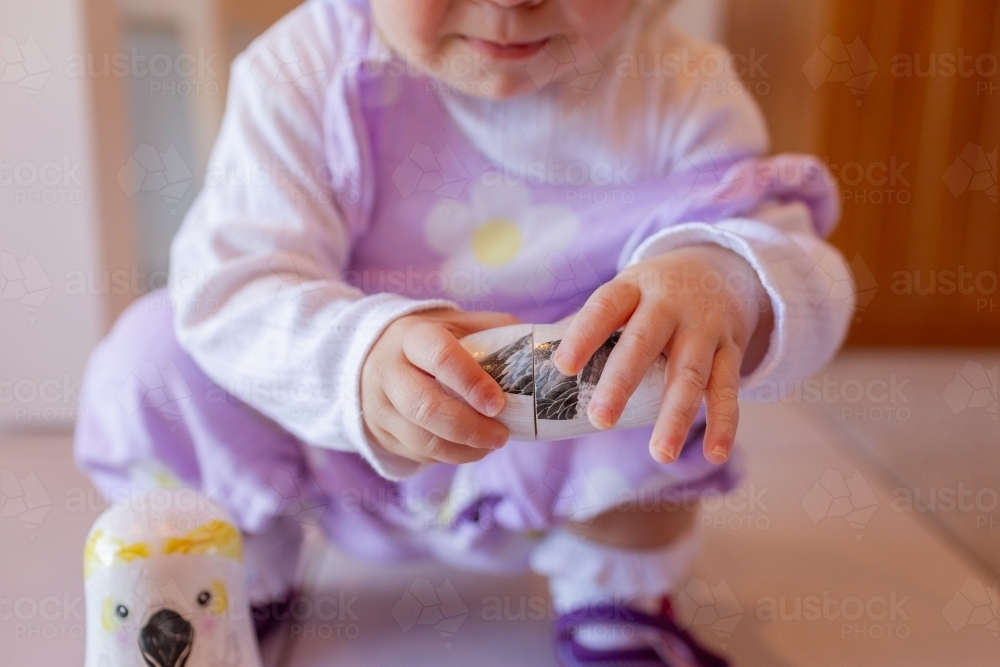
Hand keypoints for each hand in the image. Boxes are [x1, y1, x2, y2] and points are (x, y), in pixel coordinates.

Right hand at [361, 309, 519, 464]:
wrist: (370, 356)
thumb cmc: (428, 342)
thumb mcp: (456, 325)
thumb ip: (495, 332)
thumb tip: (538, 350)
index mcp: (412, 337)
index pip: (440, 358)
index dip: (472, 382)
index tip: (499, 404)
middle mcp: (389, 371)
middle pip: (426, 407)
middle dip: (469, 427)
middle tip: (502, 435)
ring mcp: (380, 406)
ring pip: (421, 439)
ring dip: (463, 450)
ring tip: (491, 444)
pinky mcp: (380, 434)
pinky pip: (417, 454)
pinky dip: (449, 456)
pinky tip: (470, 448)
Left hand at [553, 245, 773, 464]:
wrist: (721, 266)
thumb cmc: (653, 293)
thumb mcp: (625, 291)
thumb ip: (590, 325)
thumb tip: (533, 362)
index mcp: (633, 287)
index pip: (604, 308)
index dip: (583, 335)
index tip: (562, 368)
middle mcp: (670, 304)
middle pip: (643, 343)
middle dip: (621, 383)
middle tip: (599, 421)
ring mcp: (704, 327)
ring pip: (689, 373)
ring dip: (675, 416)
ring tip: (661, 454)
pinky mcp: (732, 349)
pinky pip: (728, 389)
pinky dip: (724, 423)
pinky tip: (714, 454)